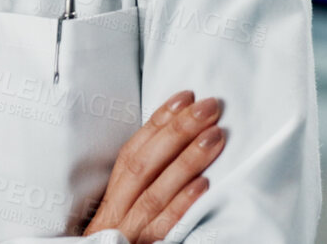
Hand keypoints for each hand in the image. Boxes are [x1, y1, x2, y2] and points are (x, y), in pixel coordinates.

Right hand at [81, 90, 225, 243]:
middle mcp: (115, 211)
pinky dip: (181, 205)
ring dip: (186, 161)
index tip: (184, 97)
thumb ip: (140, 185)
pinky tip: (203, 186)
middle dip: (177, 131)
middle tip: (208, 107)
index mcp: (111, 197)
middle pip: (143, 165)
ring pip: (155, 191)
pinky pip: (162, 227)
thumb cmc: (115, 243)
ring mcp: (129, 233)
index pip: (132, 151)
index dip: (158, 122)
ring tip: (215, 136)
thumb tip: (169, 147)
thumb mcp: (120, 213)